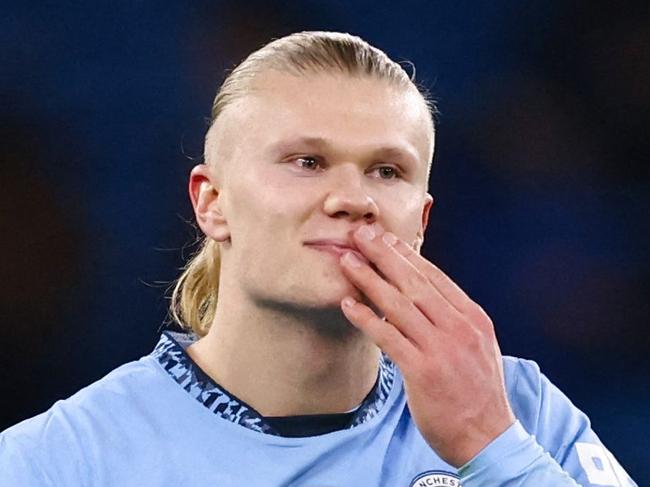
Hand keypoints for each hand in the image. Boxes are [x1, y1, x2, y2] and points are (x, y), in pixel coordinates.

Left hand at [339, 223, 514, 466]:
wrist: (489, 438)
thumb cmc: (478, 392)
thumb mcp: (477, 346)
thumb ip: (453, 320)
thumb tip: (424, 296)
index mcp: (472, 318)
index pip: (434, 277)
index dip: (406, 254)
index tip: (384, 237)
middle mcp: (459, 327)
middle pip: (414, 282)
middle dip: (383, 255)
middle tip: (360, 234)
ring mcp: (442, 348)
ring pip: (398, 305)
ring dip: (369, 279)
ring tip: (346, 260)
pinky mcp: (423, 371)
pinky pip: (388, 338)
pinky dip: (366, 319)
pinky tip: (347, 304)